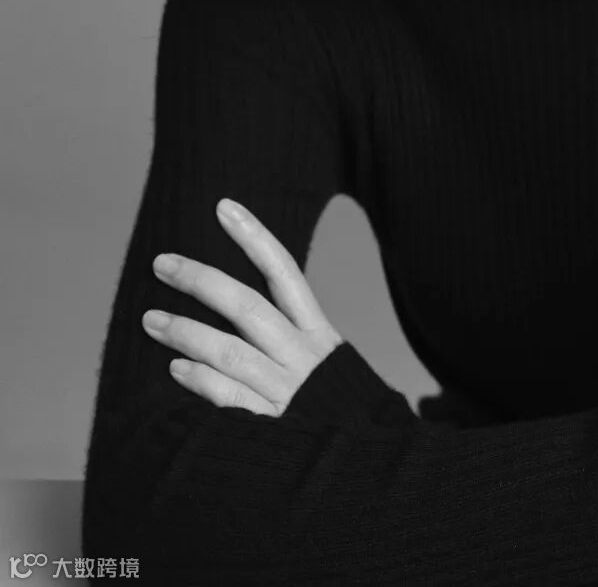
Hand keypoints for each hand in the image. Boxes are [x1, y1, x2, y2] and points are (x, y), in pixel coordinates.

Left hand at [141, 198, 343, 416]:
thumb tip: (240, 306)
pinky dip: (201, 381)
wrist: (365, 469)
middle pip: (247, 306)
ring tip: (152, 320)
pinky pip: (229, 397)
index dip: (255, 237)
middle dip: (201, 281)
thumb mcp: (328, 363)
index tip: (223, 207)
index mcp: (319, 333)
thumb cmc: (337, 409)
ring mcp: (287, 391)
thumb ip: (292, 337)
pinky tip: (176, 369)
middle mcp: (303, 356)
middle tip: (162, 263)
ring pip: (230, 351)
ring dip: (186, 332)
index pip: (285, 272)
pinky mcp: (272, 426)